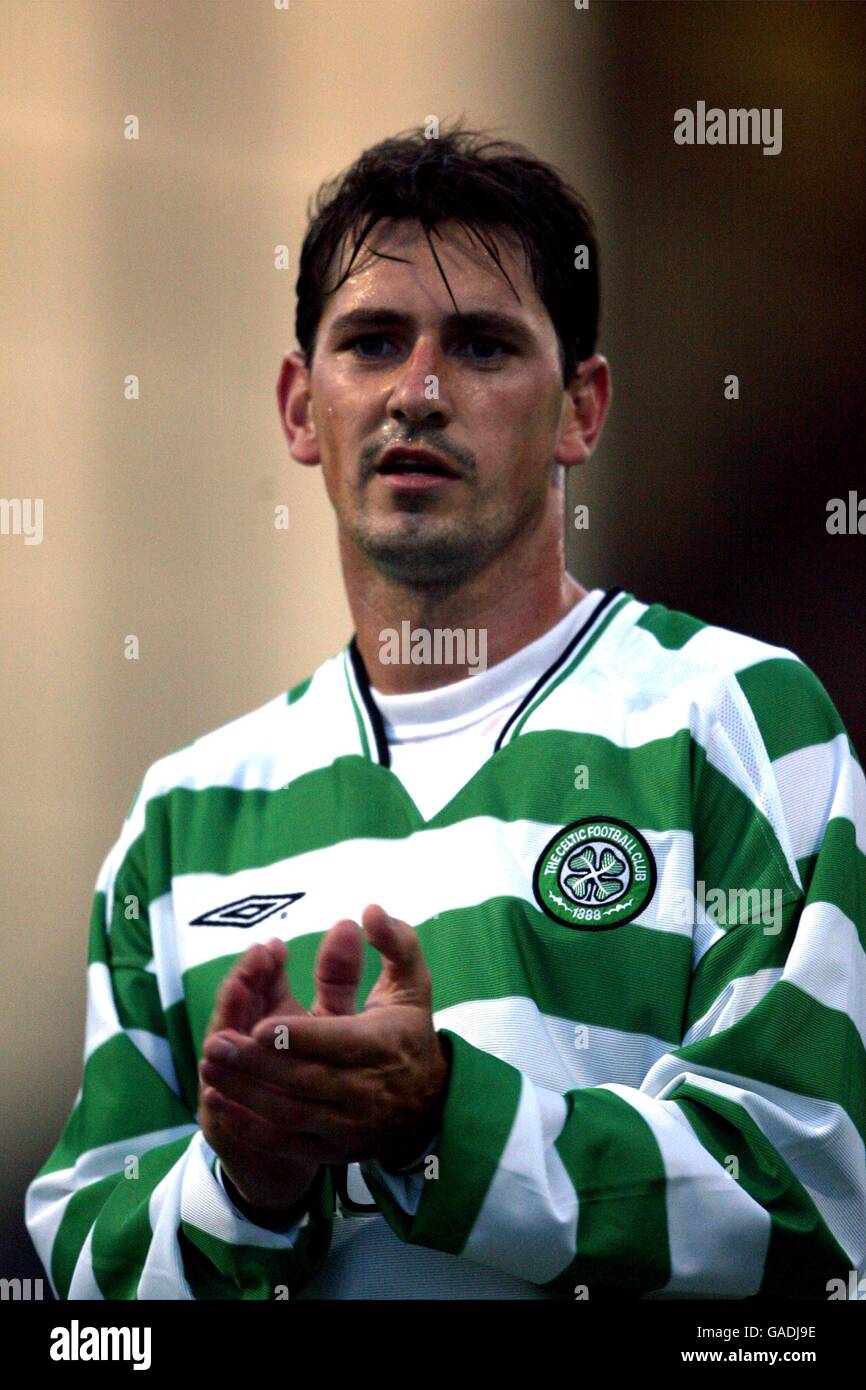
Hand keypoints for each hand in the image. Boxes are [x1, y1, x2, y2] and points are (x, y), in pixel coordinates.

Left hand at [200, 905, 450, 1169]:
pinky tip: (219, 1101)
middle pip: (305, 1079)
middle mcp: (366, 1090)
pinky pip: (286, 1141)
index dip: (298, 1037)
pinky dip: (250, 1126)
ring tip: (209, 1066)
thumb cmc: (409, 1032)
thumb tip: (367, 911)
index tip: (260, 1025)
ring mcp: (348, 1124)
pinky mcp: (333, 1148)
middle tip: (216, 1042)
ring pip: (290, 1112)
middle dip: (257, 1063)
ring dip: (245, 1092)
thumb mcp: (413, 983)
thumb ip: (395, 943)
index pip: (337, 1043)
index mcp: (383, 1045)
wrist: (428, 1105)